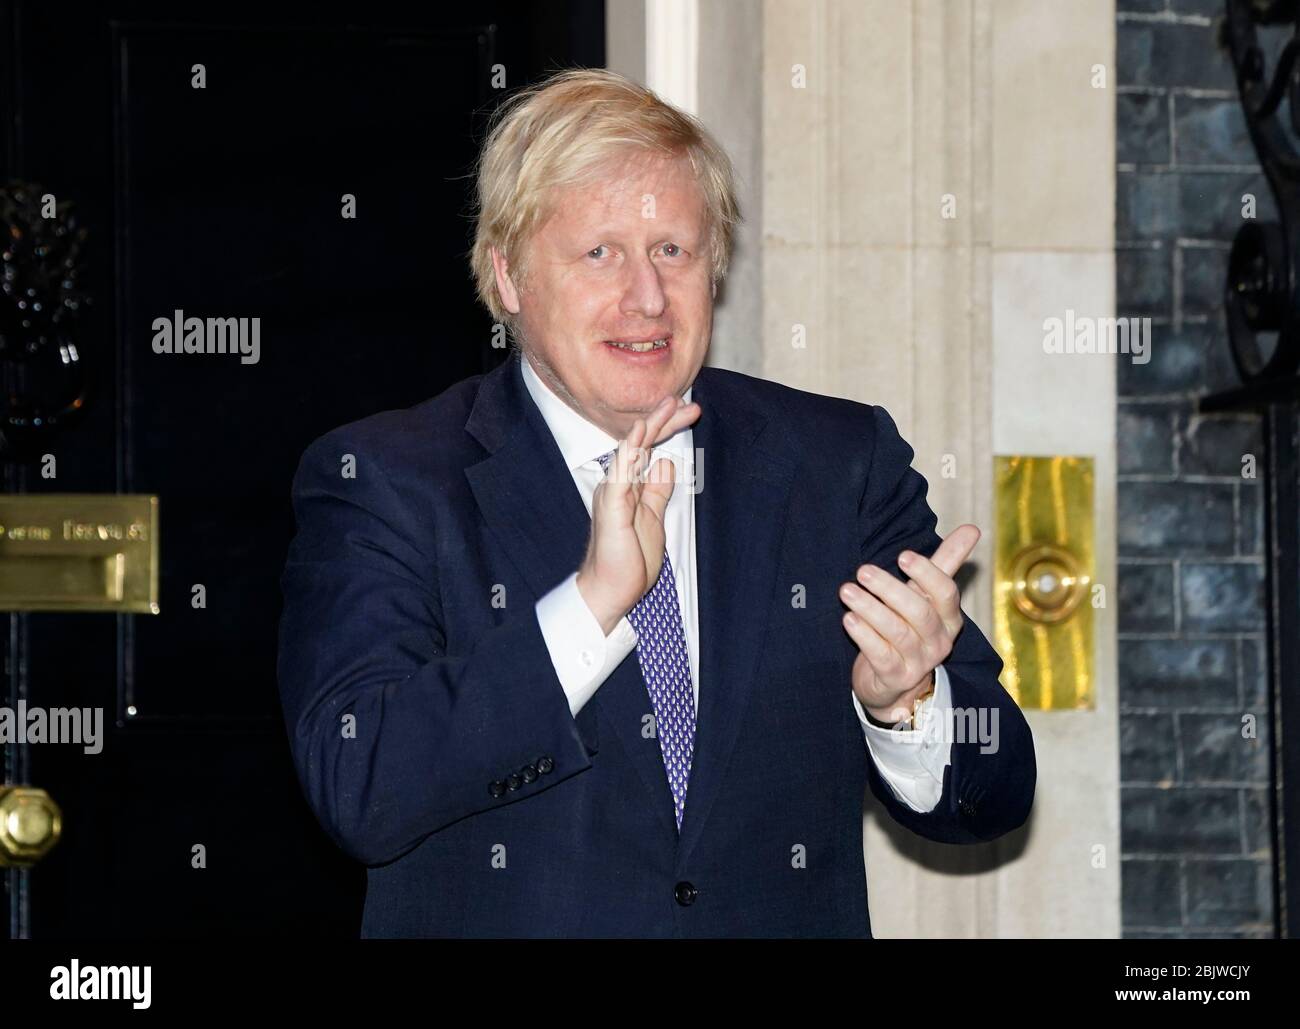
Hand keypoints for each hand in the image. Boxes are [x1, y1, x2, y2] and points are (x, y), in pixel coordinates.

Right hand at [576, 395, 700, 633]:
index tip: (690, 413)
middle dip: (664, 421)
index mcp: (630, 487)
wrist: (610, 590)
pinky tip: (639, 432)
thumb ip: (657, 492)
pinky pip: (621, 472)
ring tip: (667, 404)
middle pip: (642, 444)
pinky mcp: (612, 505)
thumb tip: (666, 464)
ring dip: (649, 426)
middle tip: (684, 400)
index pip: (650, 450)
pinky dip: (630, 450)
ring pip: (631, 451)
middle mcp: (620, 484)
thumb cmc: (629, 559)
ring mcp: (614, 493)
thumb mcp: (653, 519)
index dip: (668, 430)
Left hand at [840, 524, 979, 723]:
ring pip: (897, 633)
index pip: (946, 593)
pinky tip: (848, 619)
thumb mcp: (927, 596)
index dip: (926, 573)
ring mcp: (919, 662)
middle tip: (863, 571)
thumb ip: (945, 563)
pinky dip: (864, 636)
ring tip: (846, 591)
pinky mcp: (896, 678)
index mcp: (949, 617)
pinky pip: (881, 655)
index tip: (903, 555)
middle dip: (890, 589)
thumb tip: (973, 528)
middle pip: (919, 612)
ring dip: (870, 609)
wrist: (895, 682)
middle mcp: (939, 640)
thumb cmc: (910, 627)